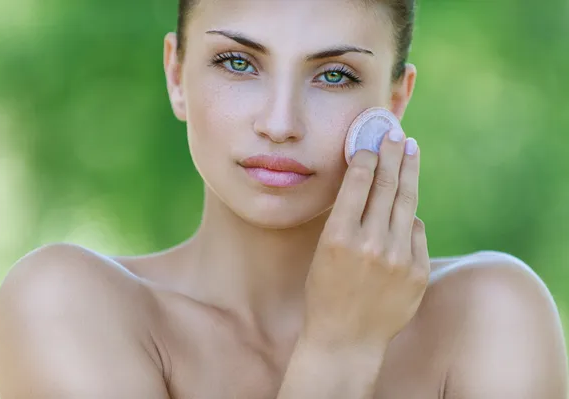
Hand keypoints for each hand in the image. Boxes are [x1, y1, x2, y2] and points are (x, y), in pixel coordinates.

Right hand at [303, 129, 429, 349]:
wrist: (346, 339)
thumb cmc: (325, 292)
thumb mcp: (323, 251)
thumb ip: (346, 218)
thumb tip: (371, 182)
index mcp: (339, 237)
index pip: (359, 182)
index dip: (367, 155)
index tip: (371, 140)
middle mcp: (371, 244)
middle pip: (387, 185)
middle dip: (392, 153)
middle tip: (396, 133)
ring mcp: (399, 258)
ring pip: (407, 202)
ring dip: (408, 172)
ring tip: (410, 150)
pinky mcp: (418, 271)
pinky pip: (417, 231)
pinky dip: (410, 217)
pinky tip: (406, 204)